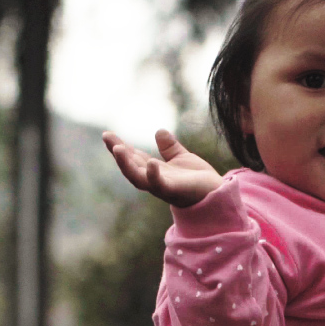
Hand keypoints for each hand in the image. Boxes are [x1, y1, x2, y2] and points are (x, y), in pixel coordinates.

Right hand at [106, 128, 223, 206]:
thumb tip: (159, 131)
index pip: (133, 157)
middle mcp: (154, 180)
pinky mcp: (174, 191)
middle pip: (130, 166)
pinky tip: (151, 163)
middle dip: (117, 153)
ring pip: (138, 178)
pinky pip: (160, 185)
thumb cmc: (198, 180)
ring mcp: (162, 187)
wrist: (217, 194)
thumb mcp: (183, 158)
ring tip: (118, 149)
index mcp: (154, 171)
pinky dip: (154, 176)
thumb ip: (170, 148)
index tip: (107, 134)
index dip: (120, 147)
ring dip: (126, 164)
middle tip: (106, 137)